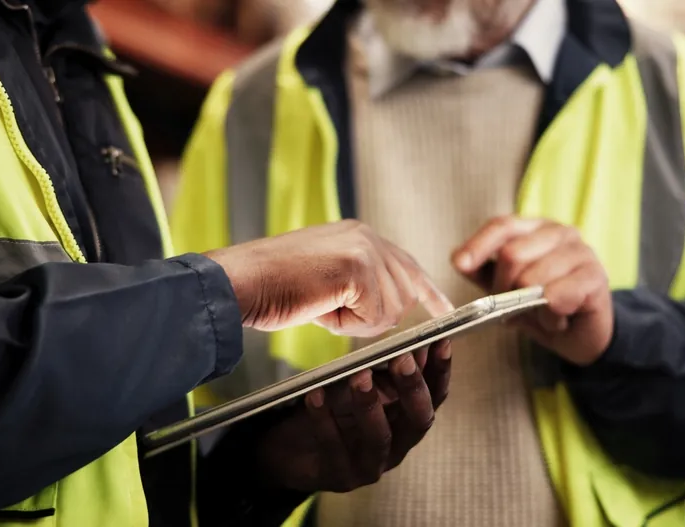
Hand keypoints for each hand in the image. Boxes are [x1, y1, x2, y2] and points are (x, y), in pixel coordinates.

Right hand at [207, 220, 453, 337]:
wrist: (240, 282)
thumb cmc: (271, 287)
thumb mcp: (325, 279)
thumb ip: (358, 284)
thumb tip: (390, 309)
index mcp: (358, 234)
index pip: (406, 264)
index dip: (427, 291)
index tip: (444, 310)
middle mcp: (366, 236)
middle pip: (403, 296)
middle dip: (372, 316)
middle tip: (330, 308)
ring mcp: (364, 249)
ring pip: (389, 311)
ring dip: (355, 322)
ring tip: (319, 304)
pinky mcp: (358, 267)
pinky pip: (374, 318)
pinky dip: (346, 325)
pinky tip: (321, 306)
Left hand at [254, 341, 451, 492]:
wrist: (296, 454)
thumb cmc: (335, 413)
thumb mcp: (363, 389)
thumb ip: (387, 373)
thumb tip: (411, 343)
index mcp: (408, 423)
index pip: (435, 398)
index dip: (441, 371)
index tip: (440, 341)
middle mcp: (398, 447)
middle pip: (418, 421)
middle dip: (413, 388)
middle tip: (402, 359)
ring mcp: (371, 465)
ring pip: (379, 437)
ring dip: (370, 404)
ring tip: (359, 375)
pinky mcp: (341, 476)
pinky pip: (334, 446)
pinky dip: (324, 419)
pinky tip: (314, 394)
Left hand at [451, 216, 612, 364]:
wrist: (579, 335)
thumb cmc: (541, 306)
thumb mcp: (504, 287)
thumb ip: (482, 271)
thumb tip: (459, 260)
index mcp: (534, 228)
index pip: (502, 226)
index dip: (478, 245)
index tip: (460, 264)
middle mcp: (559, 232)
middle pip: (512, 254)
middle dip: (504, 290)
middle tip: (514, 308)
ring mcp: (581, 251)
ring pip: (532, 279)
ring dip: (530, 309)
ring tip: (541, 315)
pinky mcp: (596, 276)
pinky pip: (556, 297)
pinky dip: (549, 318)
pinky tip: (557, 320)